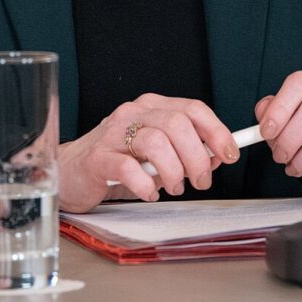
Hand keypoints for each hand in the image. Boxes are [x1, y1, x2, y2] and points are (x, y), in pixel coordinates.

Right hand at [58, 94, 240, 212]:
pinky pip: (128, 169)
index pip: (191, 108)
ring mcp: (113, 134)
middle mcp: (132, 114)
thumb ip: (184, 150)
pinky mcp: (98, 158)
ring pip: (155, 142)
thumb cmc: (116, 161)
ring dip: (173, 172)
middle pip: (176, 124)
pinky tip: (149, 193)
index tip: (230, 152)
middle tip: (200, 181)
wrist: (71, 171)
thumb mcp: (155, 152)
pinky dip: (146, 185)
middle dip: (197, 157)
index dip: (216, 130)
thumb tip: (216, 155)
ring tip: (174, 188)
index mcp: (151, 108)